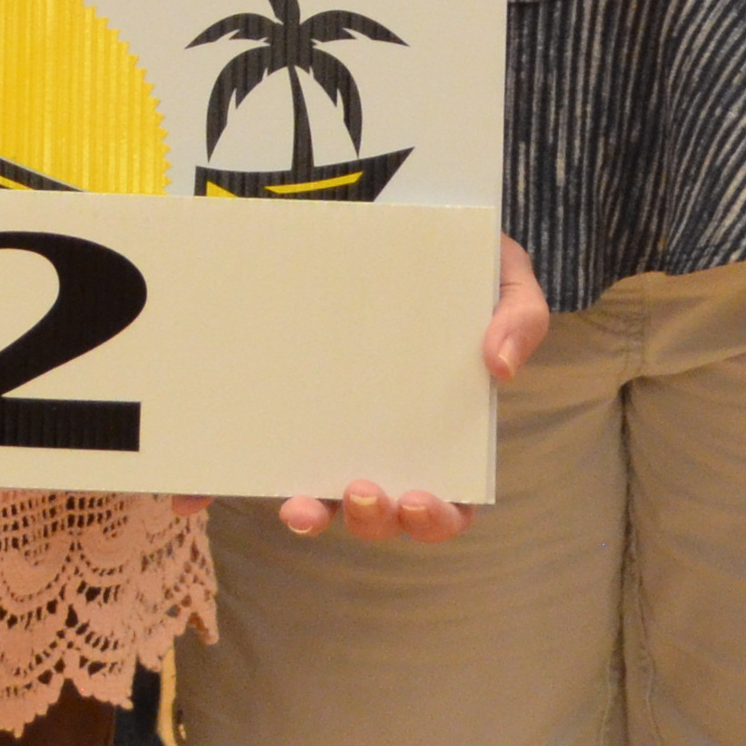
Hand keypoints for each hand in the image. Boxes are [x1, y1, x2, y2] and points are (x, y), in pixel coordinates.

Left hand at [277, 238, 550, 542]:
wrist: (407, 225)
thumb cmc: (464, 266)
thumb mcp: (506, 279)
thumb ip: (521, 317)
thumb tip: (501, 366)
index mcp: (448, 436)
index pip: (451, 504)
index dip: (437, 518)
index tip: (420, 499)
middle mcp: (392, 447)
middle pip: (386, 515)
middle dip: (374, 519)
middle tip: (365, 491)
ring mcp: (340, 433)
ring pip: (327, 501)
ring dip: (317, 515)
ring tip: (305, 506)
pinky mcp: (296, 409)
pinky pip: (275, 456)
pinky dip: (250, 483)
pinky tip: (224, 490)